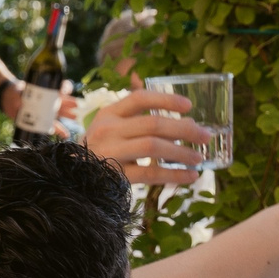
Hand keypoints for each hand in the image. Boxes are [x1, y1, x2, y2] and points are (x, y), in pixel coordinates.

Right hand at [86, 87, 207, 186]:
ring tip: (199, 158)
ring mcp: (110, 152)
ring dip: (181, 152)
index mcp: (110, 114)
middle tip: (206, 136)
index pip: (139, 98)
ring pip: (153, 147)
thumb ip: (139, 121)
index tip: (189, 105)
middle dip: (184, 129)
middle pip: (153, 124)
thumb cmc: (101, 151)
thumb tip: (187, 123)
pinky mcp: (115, 175)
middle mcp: (108, 130)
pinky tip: (190, 176)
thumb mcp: (112, 128)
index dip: (166, 100)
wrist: (73, 179)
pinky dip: (174, 175)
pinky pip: (150, 173)